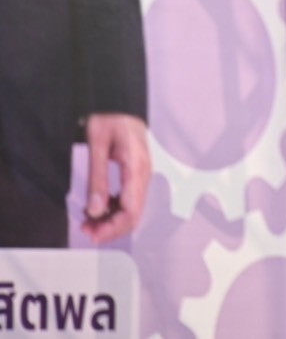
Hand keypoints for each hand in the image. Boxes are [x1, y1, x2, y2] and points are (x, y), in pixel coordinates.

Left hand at [81, 113, 149, 243]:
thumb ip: (97, 178)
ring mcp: (141, 175)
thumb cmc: (110, 119)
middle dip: (111, 228)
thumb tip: (95, 210)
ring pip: (132, 209)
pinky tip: (97, 208)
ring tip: (88, 222)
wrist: (121, 104)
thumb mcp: (97, 146)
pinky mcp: (136, 174)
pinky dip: (113, 210)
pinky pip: (129, 199)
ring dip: (111, 220)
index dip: (113, 228)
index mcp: (137, 168)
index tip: (92, 234)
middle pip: (134, 214)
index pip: (131, 210)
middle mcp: (143, 175)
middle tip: (87, 231)